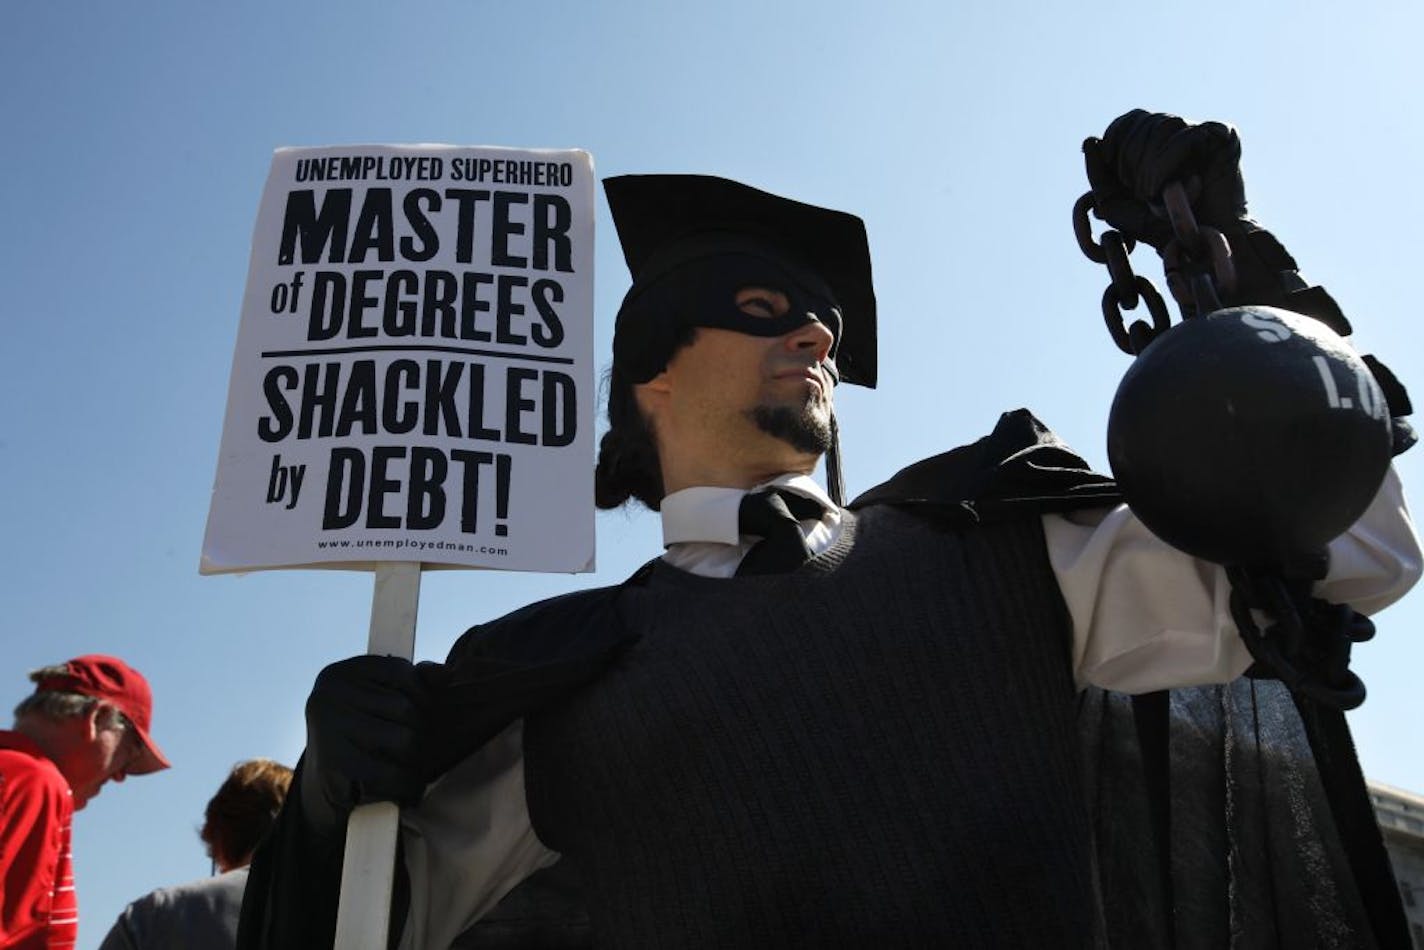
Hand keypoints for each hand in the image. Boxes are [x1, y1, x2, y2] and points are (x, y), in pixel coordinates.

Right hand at [301, 655, 436, 834]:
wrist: (327, 784)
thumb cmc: (362, 735)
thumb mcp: (382, 700)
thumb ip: (415, 681)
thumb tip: (444, 673)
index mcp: (341, 674)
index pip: (399, 670)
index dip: (422, 693)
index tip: (426, 712)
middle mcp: (328, 695)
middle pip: (405, 708)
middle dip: (421, 731)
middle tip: (422, 747)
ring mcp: (327, 729)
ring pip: (404, 739)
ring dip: (416, 759)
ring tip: (414, 765)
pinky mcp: (333, 765)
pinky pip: (391, 772)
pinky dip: (406, 784)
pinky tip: (408, 787)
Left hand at [1083, 109, 1246, 248]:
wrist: (1202, 246)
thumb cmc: (1161, 228)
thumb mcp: (1117, 204)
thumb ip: (1099, 174)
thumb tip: (1090, 141)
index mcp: (1156, 141)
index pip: (1127, 122)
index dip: (1115, 145)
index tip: (1121, 180)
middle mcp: (1180, 131)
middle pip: (1141, 124)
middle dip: (1131, 164)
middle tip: (1145, 195)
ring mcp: (1203, 130)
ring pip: (1162, 126)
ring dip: (1150, 169)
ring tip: (1158, 196)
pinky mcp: (1224, 135)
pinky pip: (1184, 137)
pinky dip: (1168, 167)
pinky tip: (1175, 189)